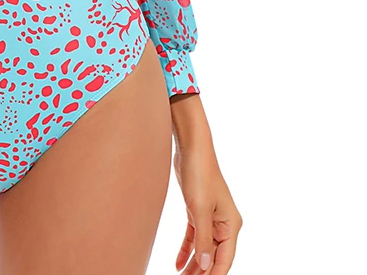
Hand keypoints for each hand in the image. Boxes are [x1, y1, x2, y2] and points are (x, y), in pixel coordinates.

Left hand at [170, 96, 242, 273]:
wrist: (191, 148)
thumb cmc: (199, 174)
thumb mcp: (199, 209)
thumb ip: (202, 240)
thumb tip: (205, 267)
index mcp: (231, 225)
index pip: (224, 259)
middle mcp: (224, 223)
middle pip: (213, 256)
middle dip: (201, 272)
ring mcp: (212, 217)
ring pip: (203, 248)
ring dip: (193, 264)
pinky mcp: (198, 210)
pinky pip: (195, 236)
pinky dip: (187, 249)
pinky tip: (178, 262)